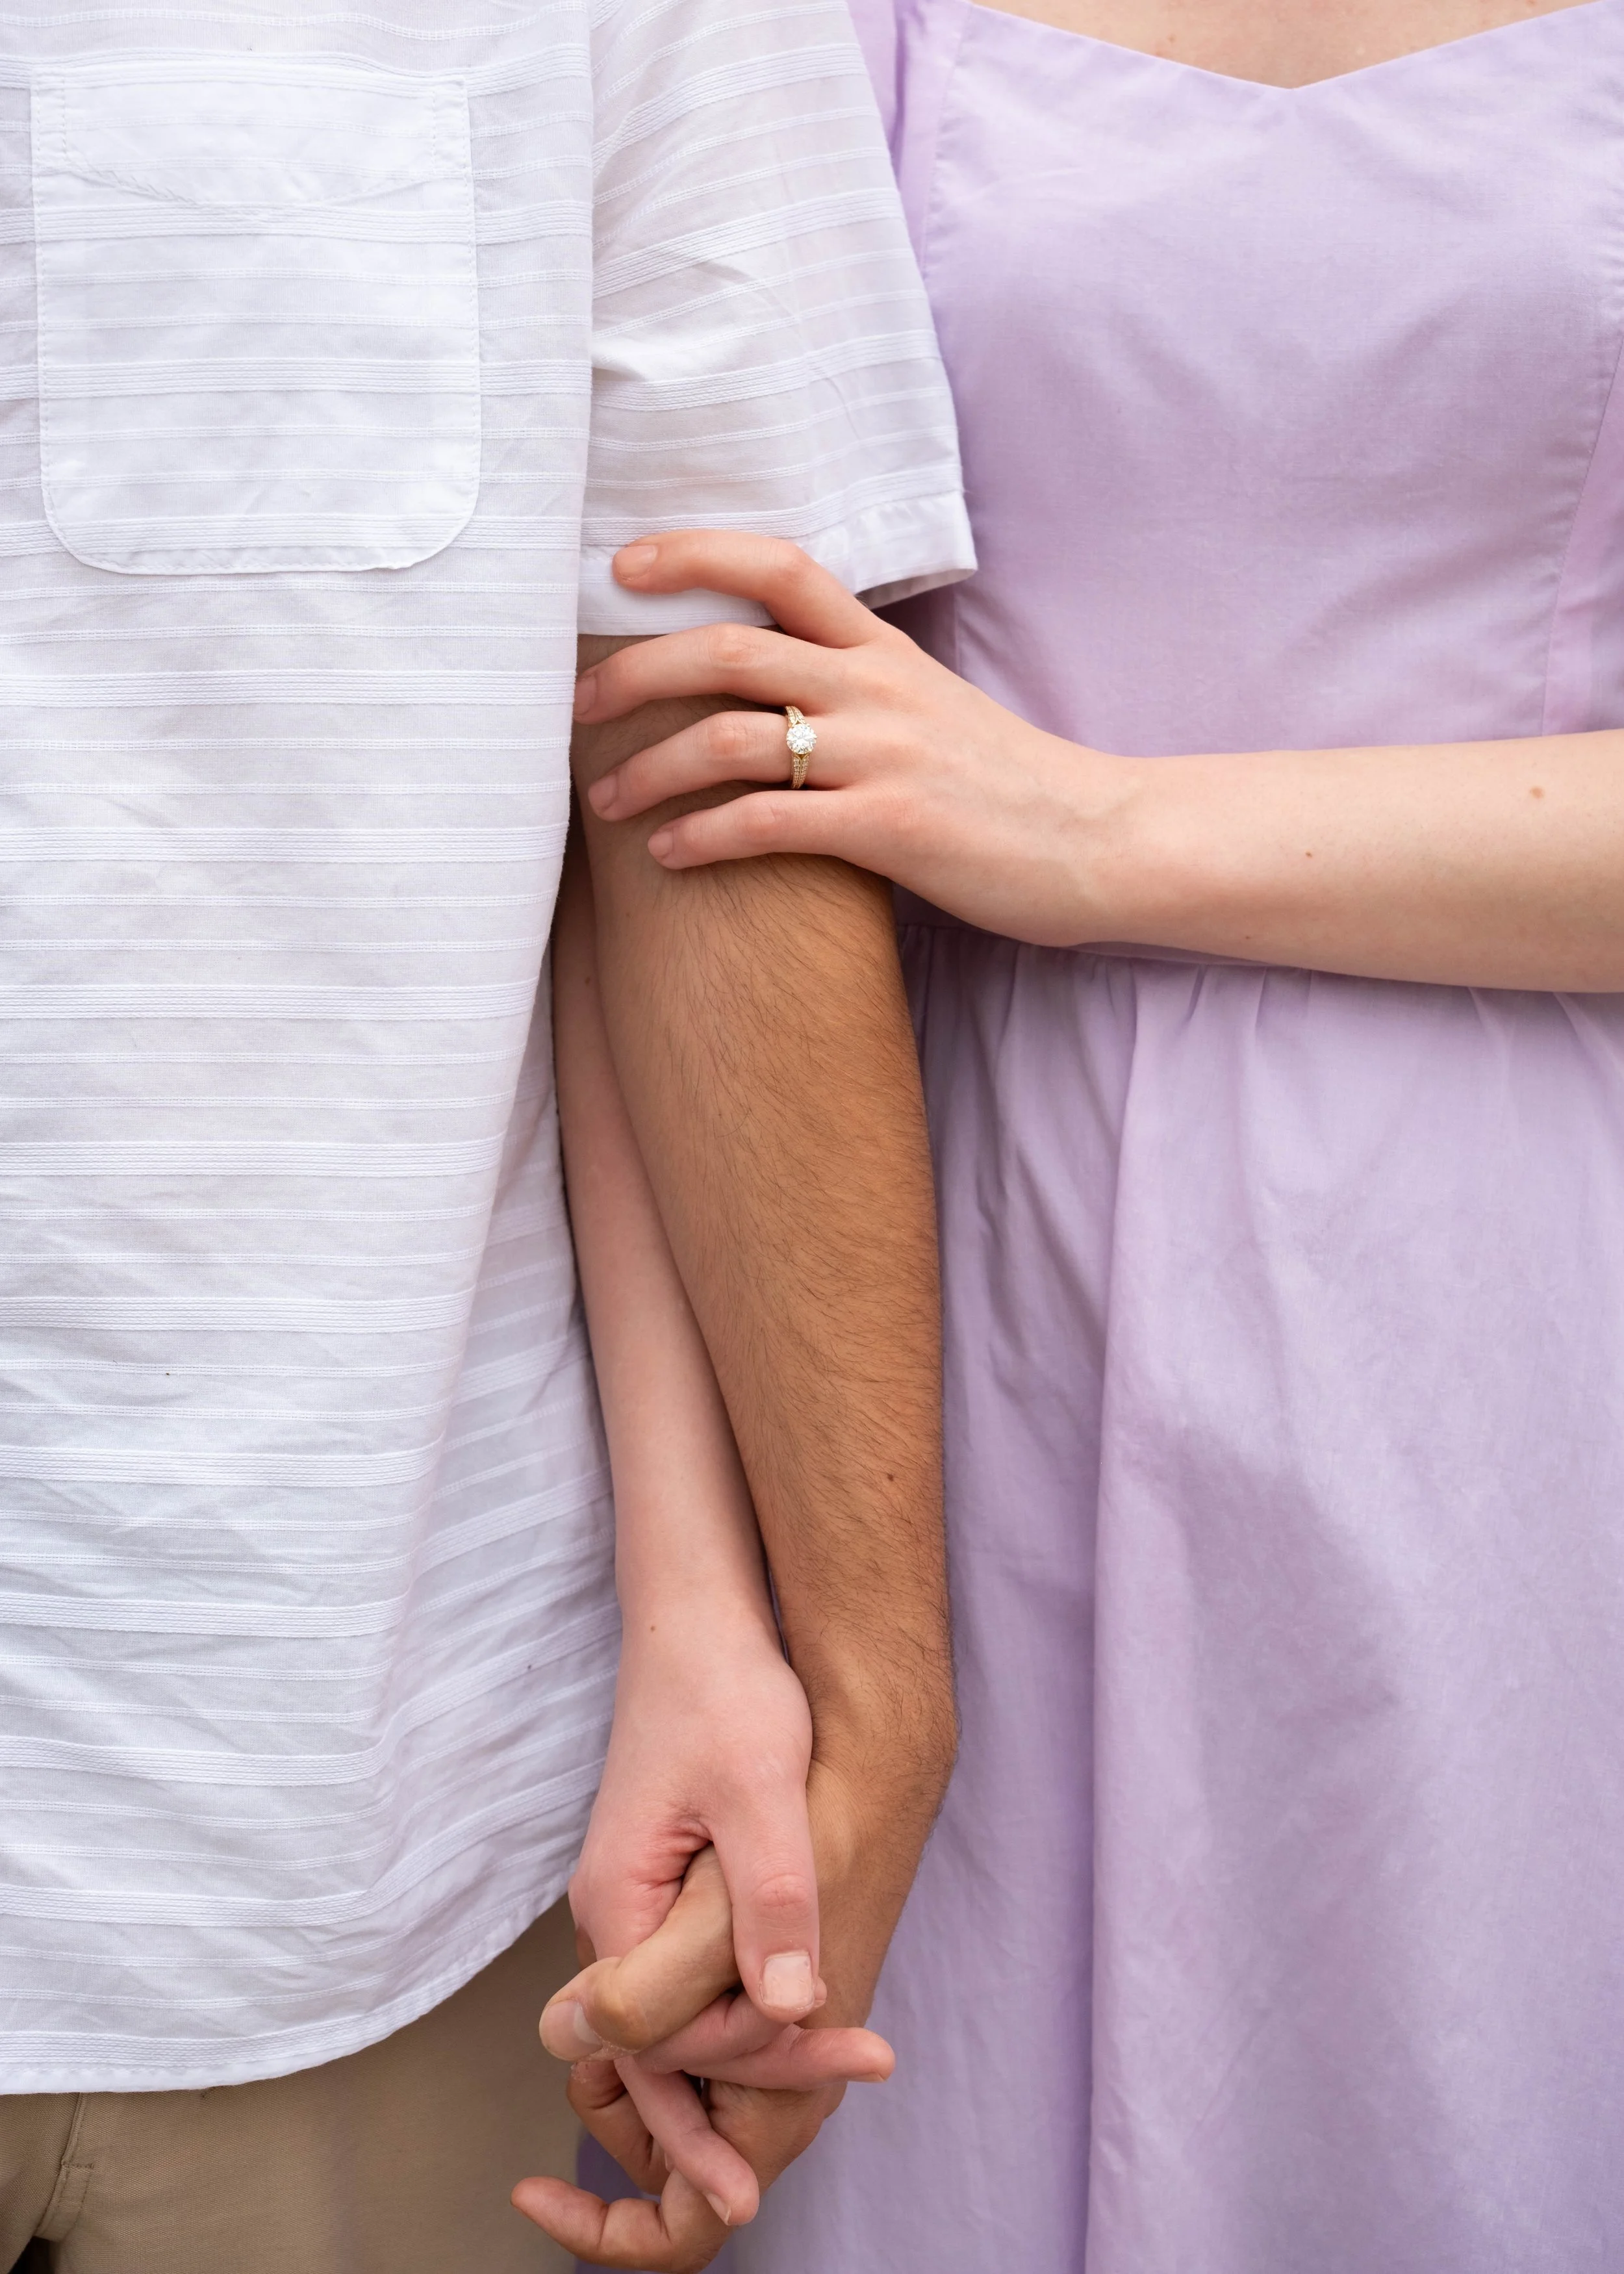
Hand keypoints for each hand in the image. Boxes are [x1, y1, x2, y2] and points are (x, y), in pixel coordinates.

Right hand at [525, 1612, 888, 2239]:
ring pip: (681, 2016)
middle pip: (665, 2046)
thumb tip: (789, 2006)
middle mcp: (612, 1919)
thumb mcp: (761, 1793)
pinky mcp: (665, 1888)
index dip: (739, 2075)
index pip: (662, 2041)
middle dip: (750, 2084)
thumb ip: (771, 1901)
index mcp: (617, 1906)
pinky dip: (751, 1999)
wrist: (701, 1621)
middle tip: (845, 2093)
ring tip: (851, 2057)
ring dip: (758, 2046)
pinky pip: (695, 1976)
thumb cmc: (725, 1692)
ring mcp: (635, 1905)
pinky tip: (813, 2001)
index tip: (812, 2098)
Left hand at [574, 530, 1136, 947]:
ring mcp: (882, 757)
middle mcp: (875, 689)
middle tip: (574, 706)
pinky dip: (700, 837)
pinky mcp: (888, 830)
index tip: (622, 565)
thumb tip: (773, 686)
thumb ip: (857, 686)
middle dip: (631, 672)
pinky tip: (666, 855)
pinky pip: (766, 823)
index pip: (778, 565)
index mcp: (883, 649)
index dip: (692, 552)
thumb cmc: (1005, 785)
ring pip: (728, 738)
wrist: (1097, 842)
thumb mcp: (932, 707)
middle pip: (725, 649)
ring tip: (605, 800)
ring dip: (647, 769)